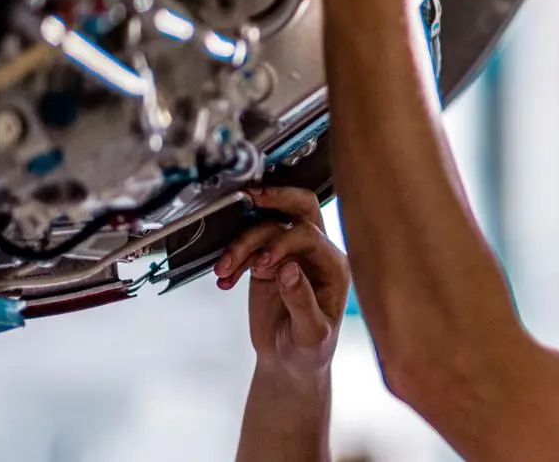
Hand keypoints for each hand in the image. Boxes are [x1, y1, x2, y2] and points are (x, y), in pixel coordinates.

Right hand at [215, 187, 349, 378]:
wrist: (291, 363)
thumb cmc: (311, 350)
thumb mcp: (312, 334)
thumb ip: (302, 301)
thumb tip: (288, 269)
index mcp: (335, 267)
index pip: (311, 235)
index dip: (285, 242)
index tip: (263, 264)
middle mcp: (315, 255)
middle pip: (301, 209)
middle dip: (276, 199)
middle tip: (249, 196)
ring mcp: (290, 255)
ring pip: (266, 228)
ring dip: (241, 245)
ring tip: (223, 270)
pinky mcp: (268, 264)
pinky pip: (248, 248)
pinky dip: (233, 259)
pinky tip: (224, 279)